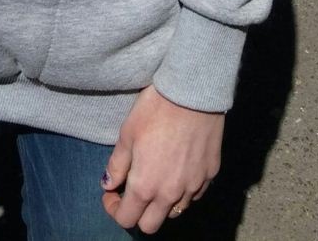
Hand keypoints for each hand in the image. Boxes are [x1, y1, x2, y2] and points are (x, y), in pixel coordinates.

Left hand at [101, 87, 223, 232]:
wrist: (193, 92)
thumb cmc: (155, 109)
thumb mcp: (127, 133)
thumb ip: (117, 165)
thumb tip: (108, 185)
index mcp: (145, 185)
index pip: (127, 219)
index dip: (114, 208)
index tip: (112, 193)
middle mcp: (170, 193)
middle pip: (151, 225)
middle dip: (137, 213)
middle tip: (132, 190)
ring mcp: (193, 186)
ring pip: (174, 211)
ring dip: (161, 203)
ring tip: (156, 178)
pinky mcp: (209, 175)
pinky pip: (194, 195)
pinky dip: (182, 191)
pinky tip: (177, 170)